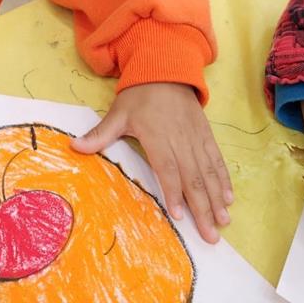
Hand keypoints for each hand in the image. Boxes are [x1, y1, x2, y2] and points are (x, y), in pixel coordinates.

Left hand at [71, 82, 232, 242]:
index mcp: (158, 136)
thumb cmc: (139, 95)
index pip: (168, 168)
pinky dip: (224, 179)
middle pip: (193, 178)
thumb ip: (100, 133)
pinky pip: (216, 159)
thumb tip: (74, 147)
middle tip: (210, 235)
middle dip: (203, 208)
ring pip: (208, 172)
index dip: (174, 192)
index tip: (180, 215)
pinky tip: (229, 197)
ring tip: (223, 222)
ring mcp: (196, 138)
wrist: (165, 69)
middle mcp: (181, 140)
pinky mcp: (206, 135)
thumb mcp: (118, 112)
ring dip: (217, 198)